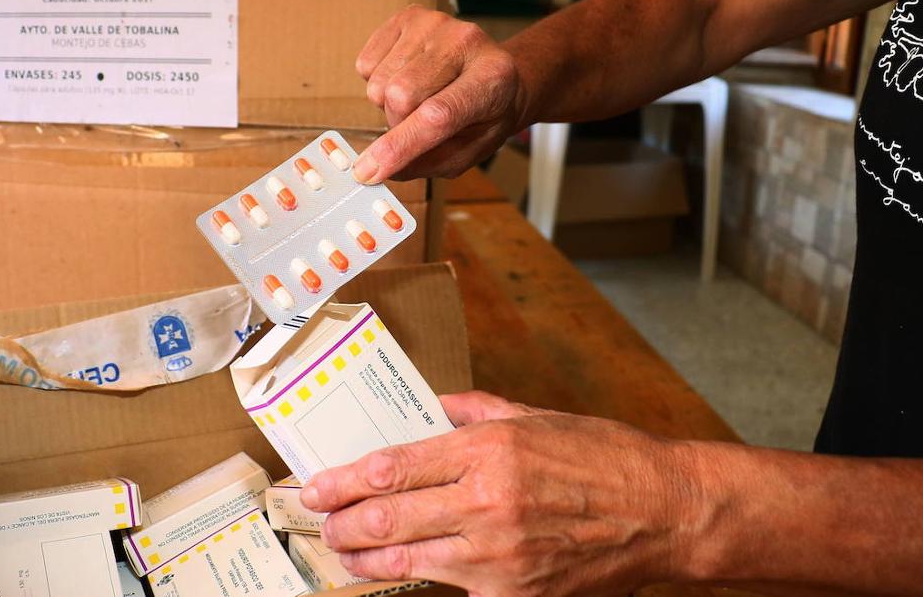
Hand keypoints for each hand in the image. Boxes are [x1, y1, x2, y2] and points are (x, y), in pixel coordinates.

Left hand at [300, 391, 702, 596]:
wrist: (666, 513)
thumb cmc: (606, 457)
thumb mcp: (535, 415)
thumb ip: (473, 410)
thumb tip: (428, 408)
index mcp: (487, 450)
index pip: (391, 467)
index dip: (343, 480)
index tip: (319, 484)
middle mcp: (487, 502)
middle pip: (386, 516)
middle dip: (341, 522)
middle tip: (322, 522)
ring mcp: (500, 555)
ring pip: (408, 559)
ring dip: (365, 557)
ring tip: (345, 551)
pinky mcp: (516, 594)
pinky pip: (453, 588)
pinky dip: (422, 579)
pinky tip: (402, 571)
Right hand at [352, 7, 521, 182]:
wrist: (492, 71)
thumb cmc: (484, 115)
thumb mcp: (469, 151)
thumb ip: (427, 163)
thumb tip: (379, 169)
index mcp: (493, 78)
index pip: (437, 115)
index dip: (399, 146)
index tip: (368, 171)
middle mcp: (466, 41)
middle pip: (400, 95)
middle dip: (397, 125)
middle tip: (416, 127)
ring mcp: (435, 22)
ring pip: (379, 83)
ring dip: (389, 104)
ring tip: (417, 99)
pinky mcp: (409, 16)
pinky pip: (367, 64)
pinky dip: (378, 81)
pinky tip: (406, 77)